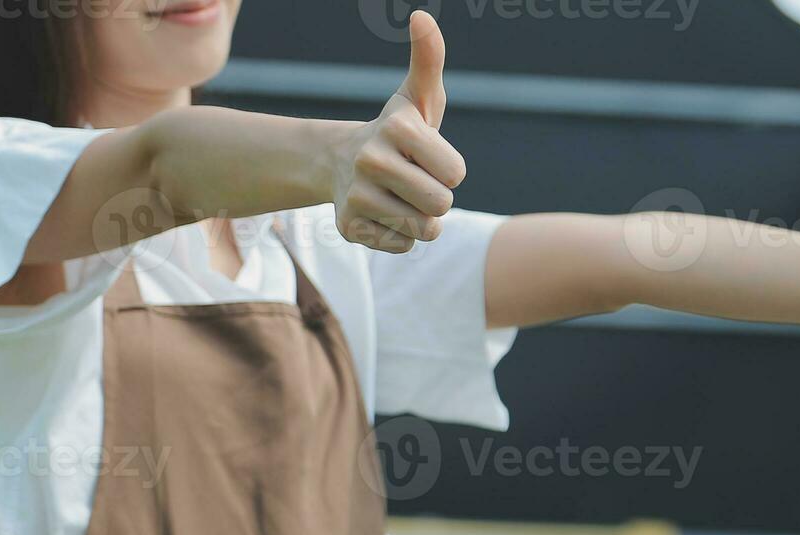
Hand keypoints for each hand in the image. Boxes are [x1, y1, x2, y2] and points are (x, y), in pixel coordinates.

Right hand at [329, 11, 466, 252]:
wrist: (343, 163)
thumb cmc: (398, 132)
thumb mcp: (418, 96)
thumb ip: (429, 59)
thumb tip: (421, 16)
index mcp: (397, 129)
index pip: (456, 174)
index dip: (449, 170)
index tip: (427, 157)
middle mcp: (372, 161)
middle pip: (441, 204)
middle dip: (437, 197)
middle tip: (415, 181)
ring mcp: (357, 197)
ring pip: (423, 229)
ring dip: (421, 219)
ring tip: (401, 197)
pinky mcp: (350, 228)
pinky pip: (403, 246)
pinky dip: (401, 236)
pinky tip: (384, 214)